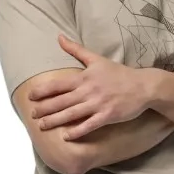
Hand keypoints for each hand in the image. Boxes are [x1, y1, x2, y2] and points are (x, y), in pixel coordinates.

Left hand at [27, 35, 158, 139]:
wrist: (143, 86)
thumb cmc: (119, 74)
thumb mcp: (97, 59)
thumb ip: (76, 50)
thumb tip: (59, 37)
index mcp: (85, 77)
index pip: (59, 84)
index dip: (43, 90)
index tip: (30, 95)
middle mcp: (89, 91)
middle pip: (62, 101)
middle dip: (45, 108)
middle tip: (32, 114)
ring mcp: (98, 104)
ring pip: (72, 114)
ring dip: (55, 120)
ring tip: (42, 126)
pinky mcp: (107, 116)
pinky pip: (89, 125)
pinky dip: (77, 131)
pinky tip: (66, 136)